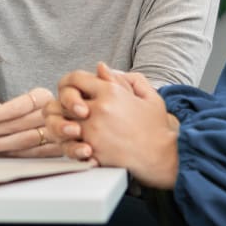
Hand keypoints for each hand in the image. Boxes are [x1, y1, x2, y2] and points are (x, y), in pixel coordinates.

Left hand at [0, 87, 59, 156]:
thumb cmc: (44, 108)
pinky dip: (15, 154)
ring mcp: (59, 133)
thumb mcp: (32, 100)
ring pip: (24, 141)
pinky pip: (34, 153)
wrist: (78, 116)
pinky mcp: (61, 149)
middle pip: (17, 124)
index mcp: (43, 96)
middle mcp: (52, 113)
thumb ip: (11, 108)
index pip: (17, 106)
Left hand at [46, 63, 178, 187]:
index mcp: (110, 92)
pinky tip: (79, 144)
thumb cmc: (156, 127)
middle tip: (73, 111)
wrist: (164, 158)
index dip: (71, 84)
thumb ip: (123, 78)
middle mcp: (98, 110)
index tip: (76, 92)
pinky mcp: (93, 152)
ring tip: (73, 128)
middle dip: (65, 105)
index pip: (75, 78)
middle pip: (63, 101)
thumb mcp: (147, 96)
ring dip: (64, 125)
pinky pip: (69, 145)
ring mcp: (93, 132)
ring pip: (62, 124)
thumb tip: (100, 68)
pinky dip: (70, 144)